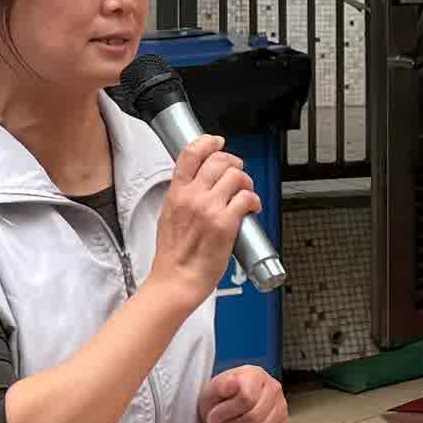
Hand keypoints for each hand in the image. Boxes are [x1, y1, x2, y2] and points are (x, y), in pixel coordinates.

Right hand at [146, 143, 255, 306]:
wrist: (176, 280)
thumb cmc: (173, 256)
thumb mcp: (168, 216)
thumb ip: (183, 197)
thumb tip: (199, 185)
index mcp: (176, 193)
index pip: (190, 153)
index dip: (208, 142)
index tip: (217, 142)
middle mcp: (192, 196)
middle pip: (219, 160)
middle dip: (233, 163)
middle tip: (238, 174)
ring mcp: (209, 208)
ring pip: (236, 176)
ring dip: (246, 182)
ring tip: (246, 194)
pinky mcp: (226, 223)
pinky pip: (247, 197)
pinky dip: (254, 200)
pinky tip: (252, 209)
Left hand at [201, 364, 286, 422]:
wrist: (224, 409)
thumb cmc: (220, 399)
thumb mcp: (211, 390)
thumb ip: (220, 386)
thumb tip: (232, 383)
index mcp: (256, 374)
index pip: (246, 398)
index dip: (226, 411)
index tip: (214, 413)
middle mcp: (273, 388)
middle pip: (253, 418)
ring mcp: (281, 407)